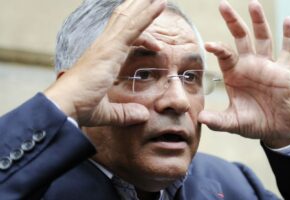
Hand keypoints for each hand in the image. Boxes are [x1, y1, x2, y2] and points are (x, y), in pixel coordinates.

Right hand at [44, 0, 166, 126]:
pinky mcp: (111, 48)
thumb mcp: (107, 112)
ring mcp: (107, 45)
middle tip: (152, 0)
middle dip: (138, 9)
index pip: (125, 38)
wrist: (65, 106)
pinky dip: (147, 14)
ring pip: (129, 19)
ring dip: (144, 6)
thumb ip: (125, 113)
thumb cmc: (79, 108)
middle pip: (124, 20)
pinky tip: (160, 4)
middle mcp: (104, 47)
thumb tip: (143, 116)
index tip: (157, 47)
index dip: (143, 36)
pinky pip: (133, 27)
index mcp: (103, 58)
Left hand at [198, 0, 289, 147]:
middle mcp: (248, 65)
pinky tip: (289, 20)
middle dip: (233, 22)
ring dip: (258, 22)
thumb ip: (218, 120)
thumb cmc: (252, 123)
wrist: (276, 129)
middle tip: (223, 5)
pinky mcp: (283, 71)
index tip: (209, 45)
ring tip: (253, 4)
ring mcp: (266, 65)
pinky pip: (288, 51)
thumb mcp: (233, 122)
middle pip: (240, 38)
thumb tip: (200, 119)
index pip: (224, 55)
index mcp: (233, 73)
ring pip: (263, 38)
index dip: (218, 48)